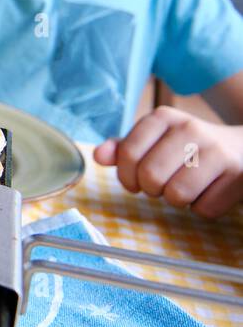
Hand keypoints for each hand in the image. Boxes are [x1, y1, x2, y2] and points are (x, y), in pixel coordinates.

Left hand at [94, 108, 242, 218]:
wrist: (241, 146)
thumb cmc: (187, 147)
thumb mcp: (154, 139)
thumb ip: (124, 148)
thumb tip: (98, 155)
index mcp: (164, 117)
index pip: (128, 154)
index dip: (126, 176)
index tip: (134, 181)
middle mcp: (191, 129)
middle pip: (151, 177)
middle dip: (151, 190)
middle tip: (161, 185)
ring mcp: (218, 151)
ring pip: (177, 195)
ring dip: (176, 201)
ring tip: (184, 187)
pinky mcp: (239, 175)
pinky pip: (204, 209)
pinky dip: (201, 208)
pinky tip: (207, 191)